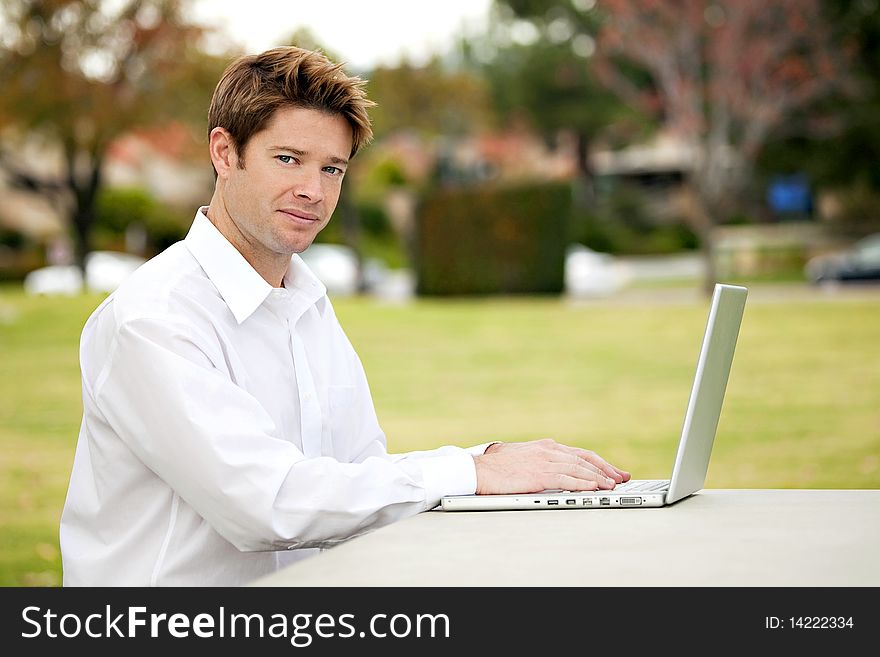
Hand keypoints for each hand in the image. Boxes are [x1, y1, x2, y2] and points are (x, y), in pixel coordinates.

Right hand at [473, 438, 630, 494]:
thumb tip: (549, 471)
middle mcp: (549, 450)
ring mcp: (545, 461)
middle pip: (585, 459)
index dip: (599, 463)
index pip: (580, 454)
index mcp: (546, 446)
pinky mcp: (540, 474)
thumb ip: (538, 461)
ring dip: (600, 477)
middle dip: (606, 469)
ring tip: (614, 485)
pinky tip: (595, 488)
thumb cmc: (495, 467)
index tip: (612, 471)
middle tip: (622, 477)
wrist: (478, 469)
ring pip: (580, 468)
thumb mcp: (522, 458)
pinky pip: (568, 478)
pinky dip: (584, 483)